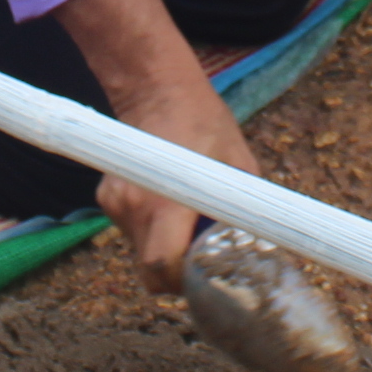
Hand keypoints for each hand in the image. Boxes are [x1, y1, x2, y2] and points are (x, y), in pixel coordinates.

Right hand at [94, 82, 259, 295]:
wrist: (157, 90)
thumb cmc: (202, 123)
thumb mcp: (238, 164)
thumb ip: (246, 209)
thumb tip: (263, 249)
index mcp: (165, 201)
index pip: (162, 266)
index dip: (185, 281)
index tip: (206, 274)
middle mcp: (132, 206)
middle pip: (151, 269)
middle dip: (179, 270)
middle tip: (205, 253)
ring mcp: (115, 204)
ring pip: (142, 254)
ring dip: (167, 249)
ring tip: (189, 220)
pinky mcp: (108, 200)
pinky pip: (134, 234)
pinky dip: (153, 231)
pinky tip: (169, 206)